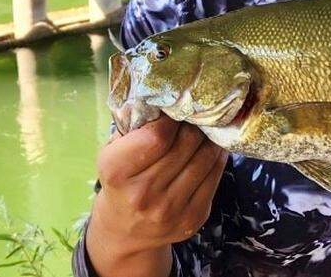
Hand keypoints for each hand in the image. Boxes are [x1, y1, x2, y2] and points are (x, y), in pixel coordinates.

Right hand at [86, 116, 228, 276]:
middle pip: (186, 143)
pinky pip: (216, 175)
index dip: (172, 117)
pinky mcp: (194, 217)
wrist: (125, 232)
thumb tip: (169, 98)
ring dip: (209, 138)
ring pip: (206, 157)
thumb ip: (135, 126)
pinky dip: (218, 156)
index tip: (175, 109)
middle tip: (196, 114)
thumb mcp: (112, 153)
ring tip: (206, 128)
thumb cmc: (120, 182)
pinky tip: (213, 147)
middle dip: (194, 123)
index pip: (158, 135)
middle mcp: (143, 193)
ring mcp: (171, 208)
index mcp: (117, 172)